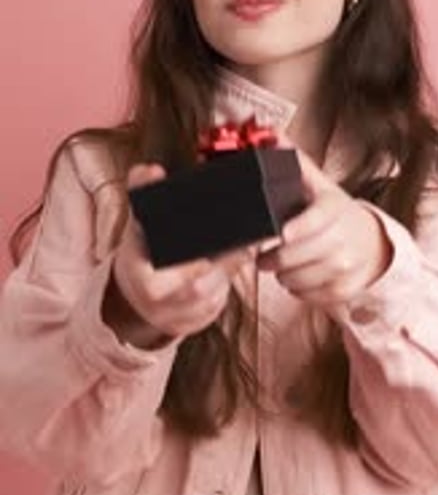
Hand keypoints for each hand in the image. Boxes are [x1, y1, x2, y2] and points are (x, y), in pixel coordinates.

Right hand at [110, 163, 247, 343]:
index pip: (167, 278)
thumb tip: (151, 170)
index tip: (214, 250)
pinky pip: (217, 306)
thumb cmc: (141, 253)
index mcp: (139, 277)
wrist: (134, 294)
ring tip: (246, 249)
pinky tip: (236, 266)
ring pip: (214, 297)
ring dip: (231, 274)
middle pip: (199, 288)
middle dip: (225, 266)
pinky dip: (228, 285)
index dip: (194, 266)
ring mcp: (176, 317)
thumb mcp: (136, 222)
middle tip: (246, 243)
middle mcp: (157, 303)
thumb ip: (141, 191)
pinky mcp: (193, 323)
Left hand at [257, 147, 392, 308]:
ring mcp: (348, 265)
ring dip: (285, 276)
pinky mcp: (346, 289)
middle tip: (263, 258)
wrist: (372, 242)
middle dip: (276, 259)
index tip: (283, 233)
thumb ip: (296, 163)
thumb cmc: (335, 213)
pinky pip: (312, 296)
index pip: (318, 219)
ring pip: (303, 278)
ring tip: (280, 267)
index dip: (300, 228)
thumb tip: (272, 135)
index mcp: (334, 208)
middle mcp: (345, 237)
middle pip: (303, 255)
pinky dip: (299, 290)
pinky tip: (297, 278)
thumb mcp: (320, 186)